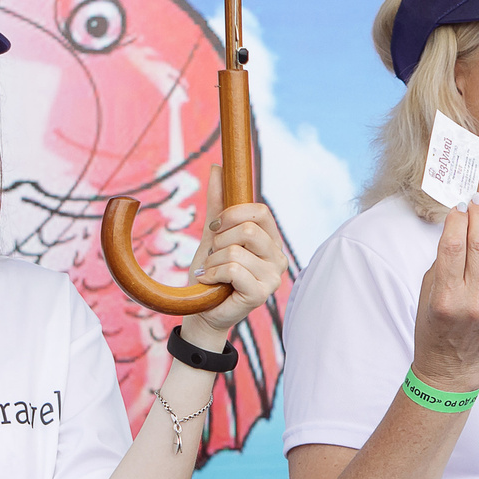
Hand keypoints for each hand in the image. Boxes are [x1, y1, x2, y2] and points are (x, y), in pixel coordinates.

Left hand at [183, 199, 283, 344]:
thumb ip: (217, 204)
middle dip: (220, 241)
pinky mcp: (261, 293)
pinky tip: (210, 283)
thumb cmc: (212, 274)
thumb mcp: (213, 235)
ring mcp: (273, 277)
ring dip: (213, 261)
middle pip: (249, 230)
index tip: (216, 228)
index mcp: (271, 241)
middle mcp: (277, 257)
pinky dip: (213, 274)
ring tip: (211, 272)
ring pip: (236, 251)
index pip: (260, 211)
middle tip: (213, 256)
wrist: (201, 310)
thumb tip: (218, 168)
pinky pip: (234, 270)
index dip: (233, 214)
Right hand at [411, 201, 478, 392]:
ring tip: (477, 260)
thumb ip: (443, 262)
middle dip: (478, 217)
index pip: (452, 247)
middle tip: (476, 201)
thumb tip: (459, 226)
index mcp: (445, 298)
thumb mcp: (428, 293)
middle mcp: (472, 303)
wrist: (453, 366)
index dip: (457, 220)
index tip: (459, 205)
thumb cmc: (434, 326)